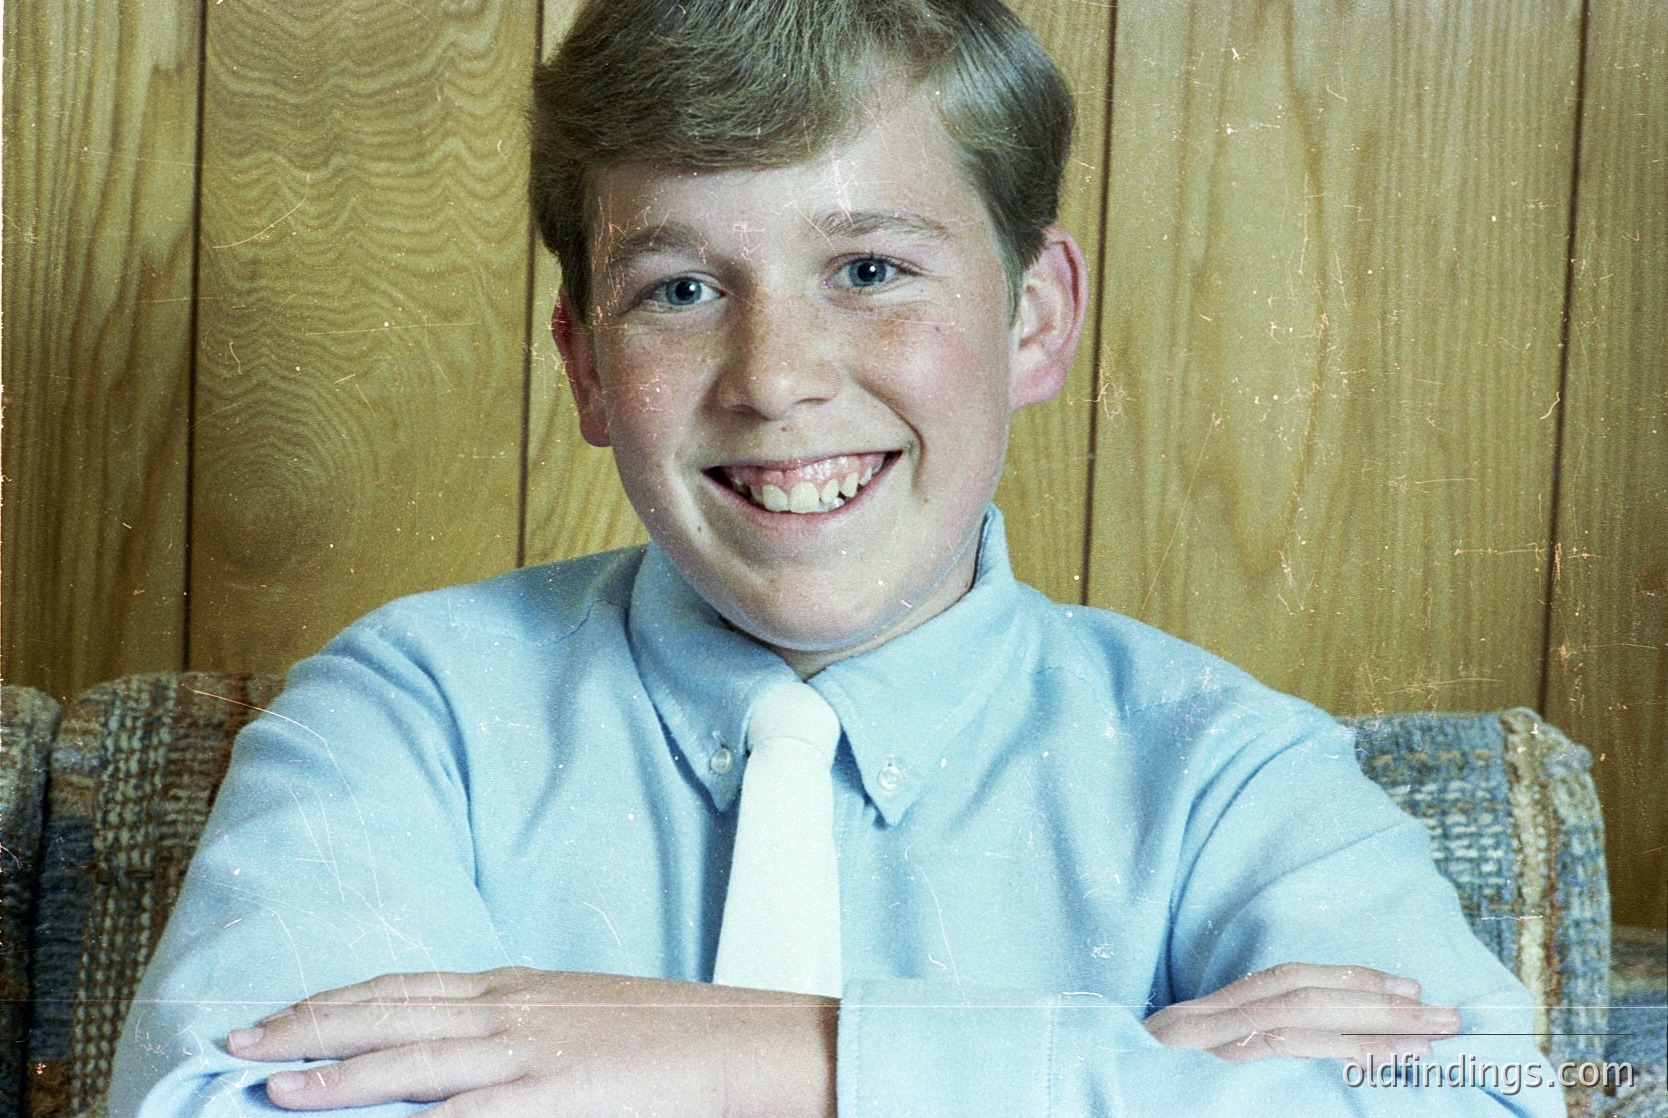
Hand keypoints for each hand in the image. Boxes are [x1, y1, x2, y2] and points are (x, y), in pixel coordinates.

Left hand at [225, 967, 836, 1116]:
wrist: (734, 1042)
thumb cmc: (663, 1033)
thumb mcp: (578, 1011)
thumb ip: (517, 1018)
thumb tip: (461, 1029)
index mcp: (513, 985)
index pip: (401, 987)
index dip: (334, 1001)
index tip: (279, 1013)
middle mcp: (506, 1008)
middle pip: (385, 1011)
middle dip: (306, 1025)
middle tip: (236, 1039)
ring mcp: (523, 1051)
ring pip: (404, 1055)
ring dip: (328, 1068)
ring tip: (265, 1076)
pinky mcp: (545, 1096)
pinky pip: (453, 1112)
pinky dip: (394, 1115)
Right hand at [1142, 962, 1460, 1063]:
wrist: (1090, 1100)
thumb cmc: (1149, 1094)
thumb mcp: (1194, 1071)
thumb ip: (1242, 1052)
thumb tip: (1320, 1050)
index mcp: (1203, 1018)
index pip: (1286, 982)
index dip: (1349, 979)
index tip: (1408, 987)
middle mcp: (1201, 1024)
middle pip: (1300, 994)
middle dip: (1377, 1001)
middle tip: (1444, 1015)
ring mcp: (1201, 1048)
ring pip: (1294, 1019)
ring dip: (1368, 1027)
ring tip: (1426, 1038)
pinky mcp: (1203, 1076)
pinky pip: (1275, 1054)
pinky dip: (1330, 1055)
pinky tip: (1375, 1065)